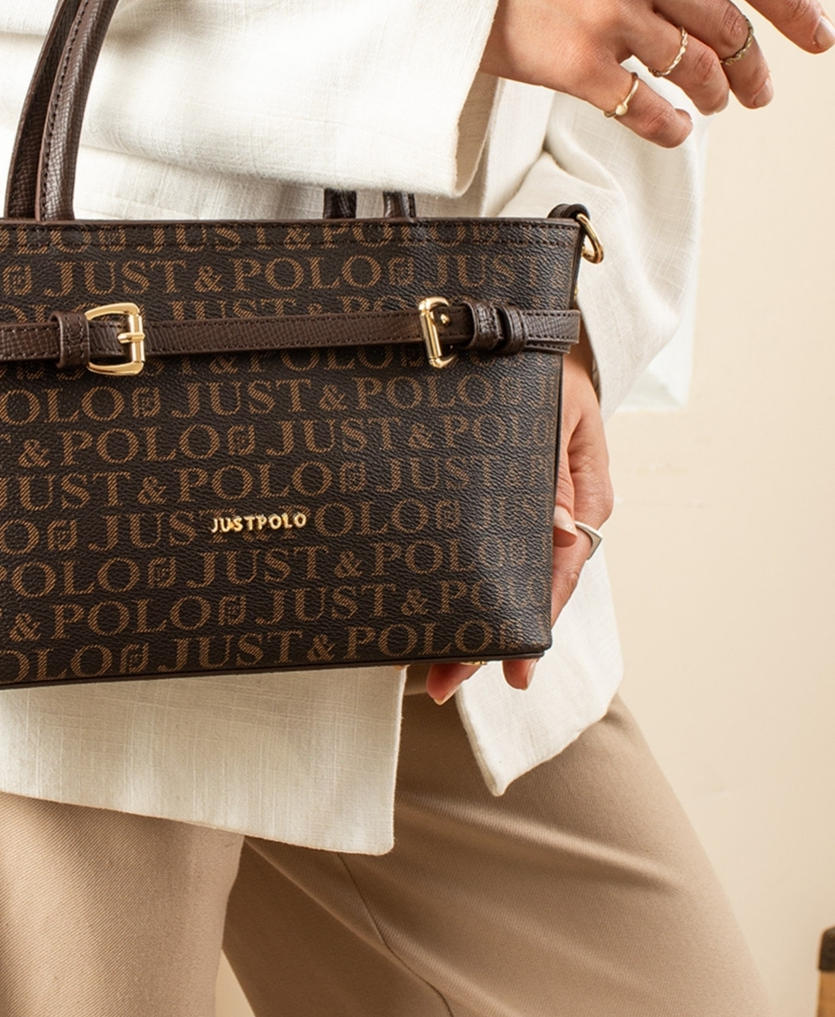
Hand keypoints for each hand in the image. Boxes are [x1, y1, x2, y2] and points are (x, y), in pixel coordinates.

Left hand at [426, 343, 611, 705]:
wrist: (524, 335)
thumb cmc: (547, 367)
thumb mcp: (559, 406)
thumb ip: (556, 468)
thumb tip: (559, 531)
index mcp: (585, 495)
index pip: (561, 571)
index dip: (536, 621)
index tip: (513, 666)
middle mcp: (559, 514)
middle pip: (526, 590)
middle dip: (486, 640)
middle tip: (443, 682)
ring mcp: (529, 513)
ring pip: (502, 579)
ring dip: (469, 623)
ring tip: (431, 670)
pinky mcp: (499, 505)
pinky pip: (485, 553)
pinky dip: (460, 585)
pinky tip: (432, 614)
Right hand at [481, 0, 832, 147]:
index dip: (792, 5)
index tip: (817, 37)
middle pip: (728, 26)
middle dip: (751, 68)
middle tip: (755, 92)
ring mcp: (610, 15)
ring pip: (695, 69)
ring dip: (712, 97)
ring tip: (708, 108)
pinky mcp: (577, 65)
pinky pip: (648, 110)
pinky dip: (671, 127)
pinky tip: (674, 129)